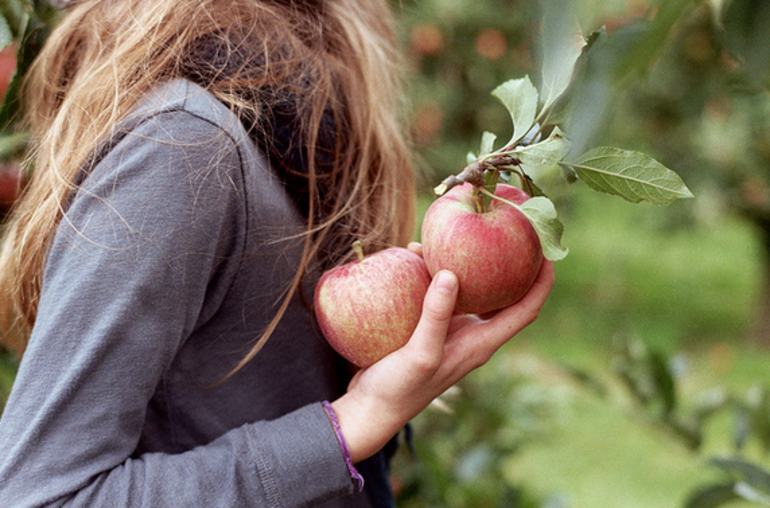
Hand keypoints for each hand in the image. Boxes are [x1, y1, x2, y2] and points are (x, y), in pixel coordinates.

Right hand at [331, 249, 554, 462]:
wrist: (371, 408)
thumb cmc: (401, 388)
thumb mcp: (421, 353)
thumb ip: (436, 315)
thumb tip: (451, 273)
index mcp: (481, 343)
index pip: (525, 310)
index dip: (542, 283)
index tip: (549, 252)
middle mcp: (471, 335)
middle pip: (502, 295)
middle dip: (508, 265)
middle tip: (507, 232)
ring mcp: (449, 330)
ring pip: (467, 289)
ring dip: (464, 264)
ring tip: (450, 237)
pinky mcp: (426, 327)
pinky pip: (437, 293)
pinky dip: (431, 273)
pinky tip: (414, 256)